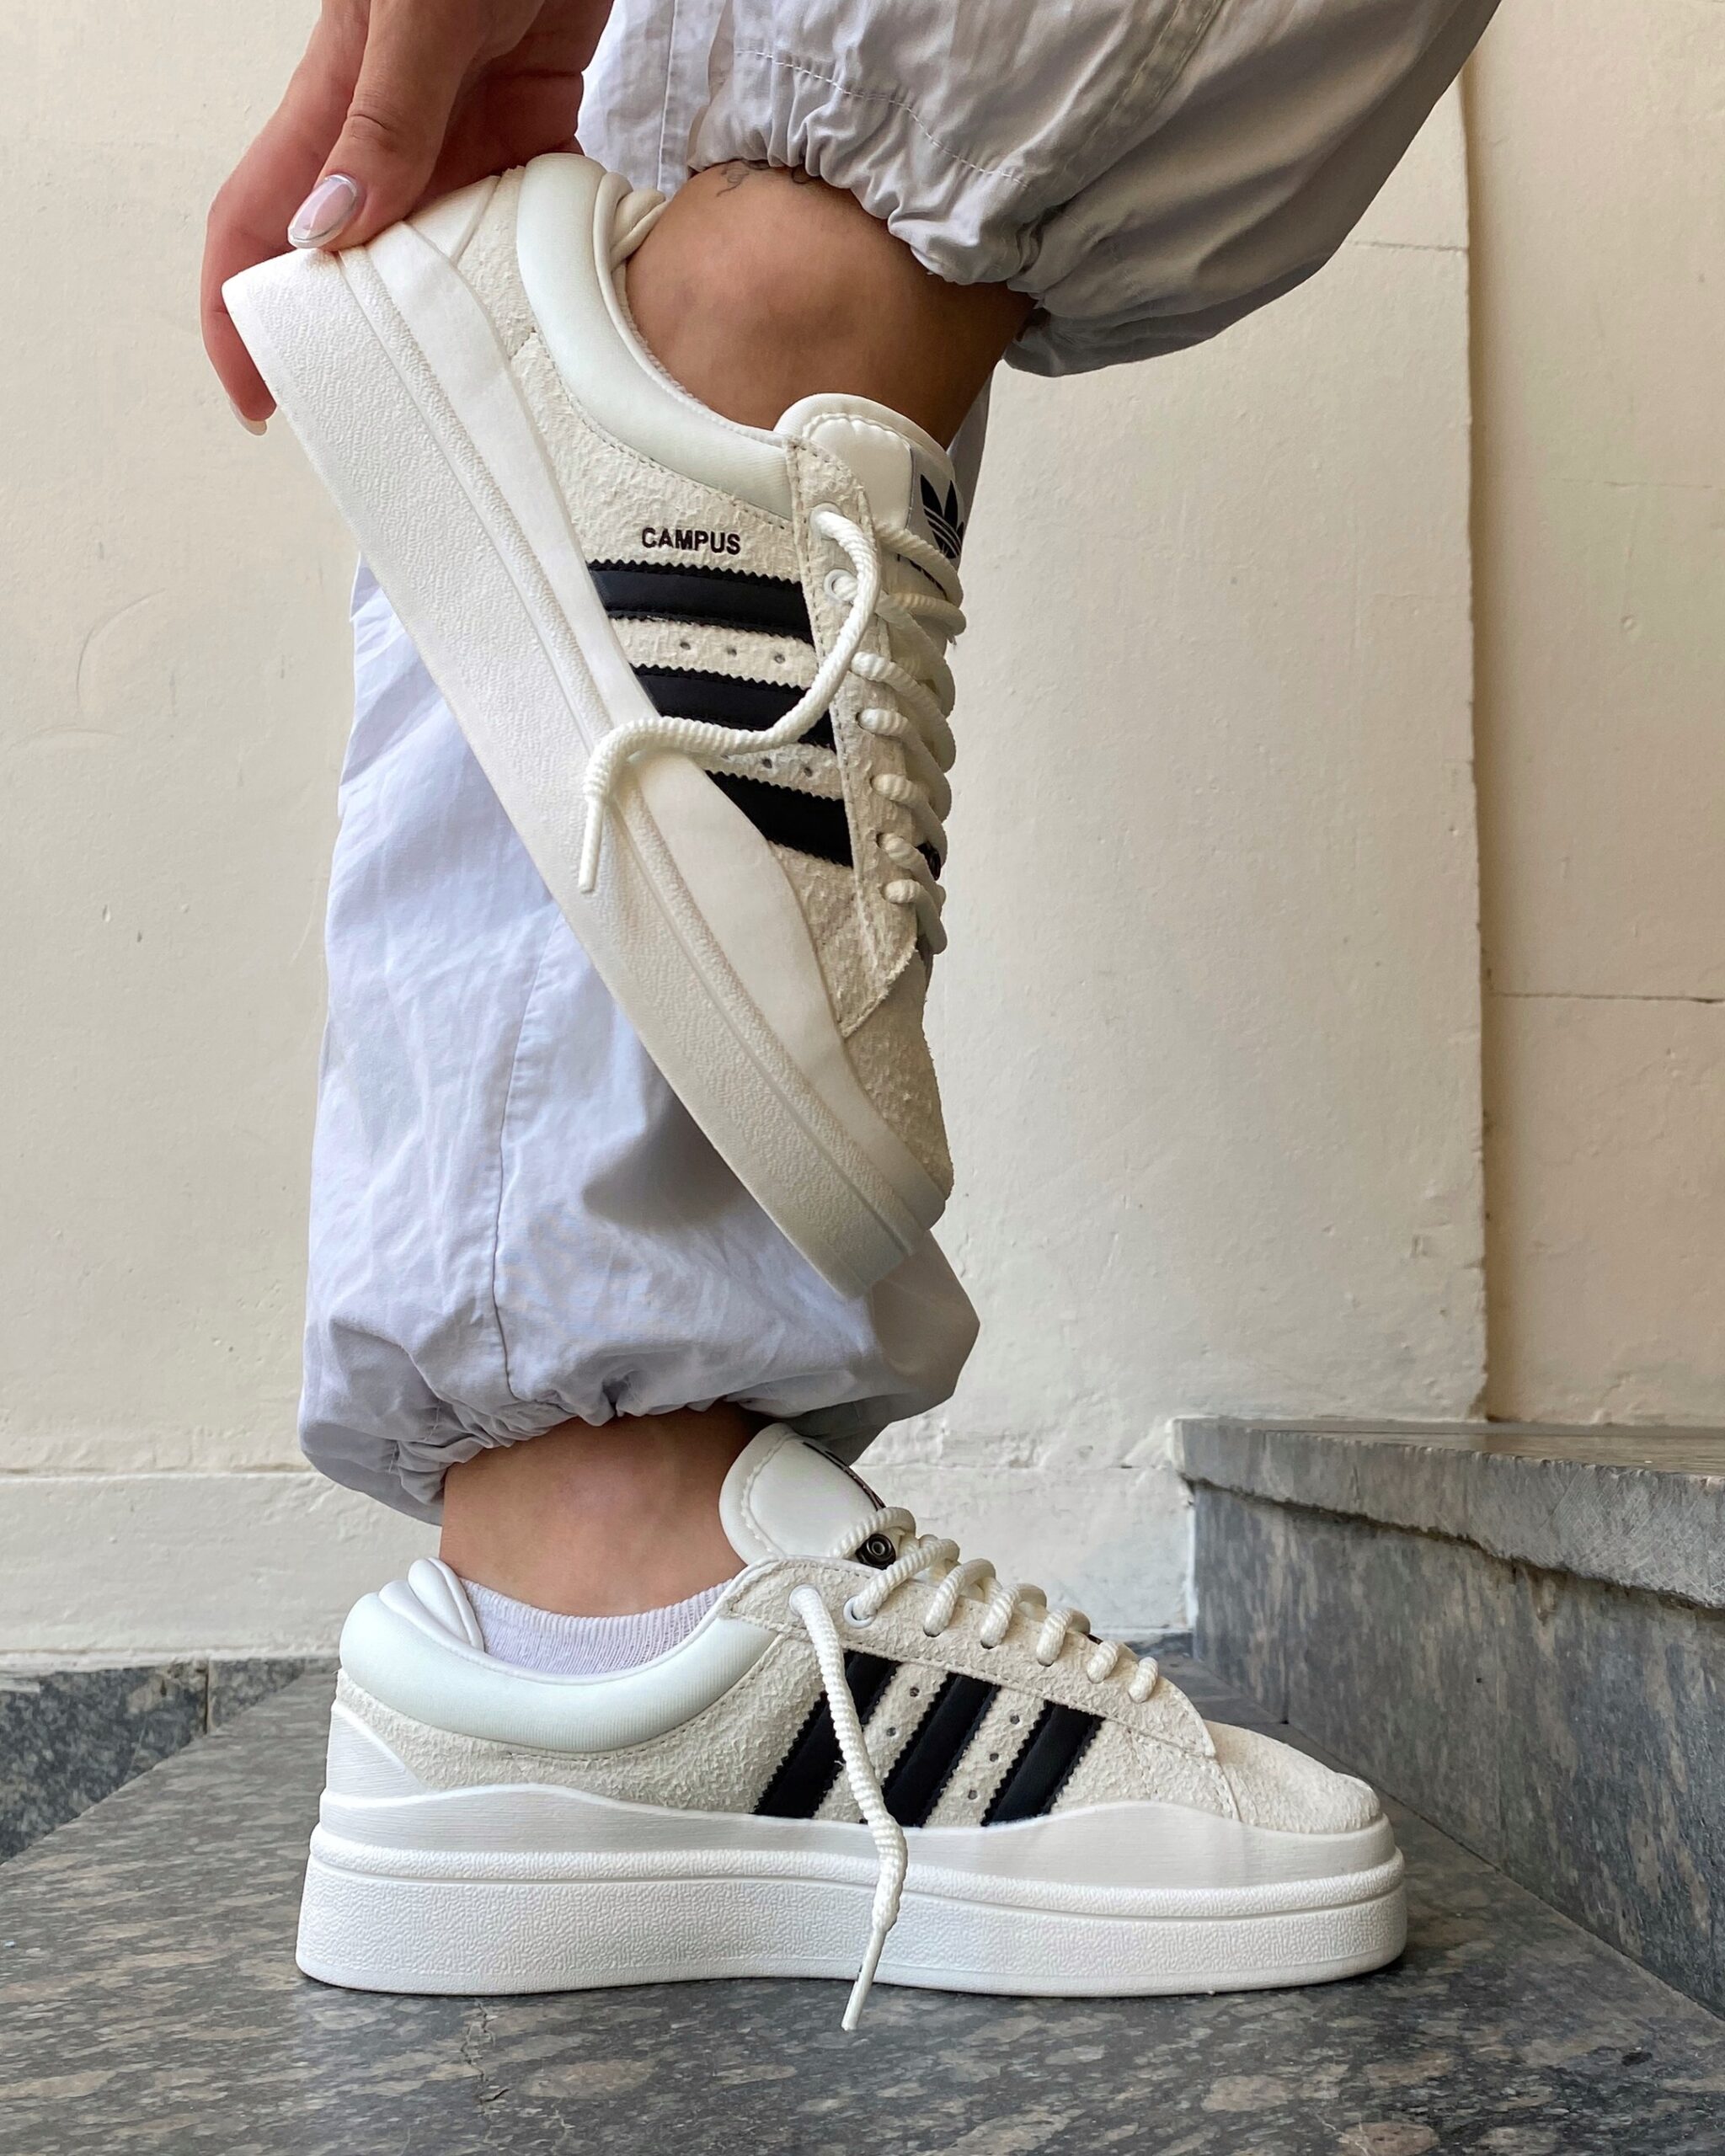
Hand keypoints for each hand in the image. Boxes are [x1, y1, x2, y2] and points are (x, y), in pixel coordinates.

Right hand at [203, 0, 608, 423]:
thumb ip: (382, 118)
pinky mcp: (534, 122)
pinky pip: (524, 218)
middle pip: (350, 261)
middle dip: (349, 347)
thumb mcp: (414, 13)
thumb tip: (332, 232)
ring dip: (448, 328)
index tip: (257, 397)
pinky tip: (549, 329)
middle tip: (377, 434)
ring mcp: (463, 133)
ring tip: (464, 412)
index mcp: (334, 103)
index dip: (241, 313)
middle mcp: (392, 133)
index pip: (261, 224)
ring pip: (441, 255)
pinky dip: (533, 271)